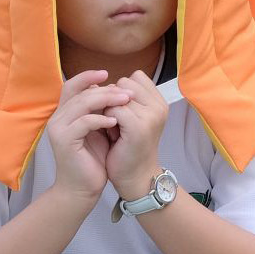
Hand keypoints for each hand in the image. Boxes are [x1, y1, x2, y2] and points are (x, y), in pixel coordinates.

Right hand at [44, 70, 128, 206]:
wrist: (83, 187)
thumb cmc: (93, 159)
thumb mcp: (100, 130)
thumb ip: (101, 111)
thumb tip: (116, 90)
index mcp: (65, 113)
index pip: (72, 86)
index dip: (88, 76)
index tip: (109, 73)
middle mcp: (58, 118)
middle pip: (80, 92)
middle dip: (105, 89)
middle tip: (127, 92)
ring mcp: (58, 129)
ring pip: (81, 104)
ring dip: (106, 100)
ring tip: (125, 102)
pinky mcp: (64, 141)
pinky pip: (83, 123)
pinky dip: (100, 119)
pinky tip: (115, 122)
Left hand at [103, 71, 169, 199]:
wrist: (136, 177)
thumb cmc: (128, 147)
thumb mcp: (129, 118)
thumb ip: (121, 99)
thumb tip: (94, 84)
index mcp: (159, 102)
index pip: (135, 77)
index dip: (120, 89)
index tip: (118, 109)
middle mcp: (159, 106)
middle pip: (126, 83)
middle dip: (113, 97)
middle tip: (114, 120)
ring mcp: (151, 116)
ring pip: (118, 95)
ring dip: (108, 108)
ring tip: (111, 127)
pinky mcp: (139, 127)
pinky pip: (114, 110)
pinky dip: (105, 118)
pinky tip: (108, 132)